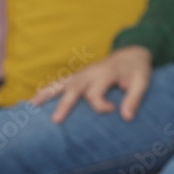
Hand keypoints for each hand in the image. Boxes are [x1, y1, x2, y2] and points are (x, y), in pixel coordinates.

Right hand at [31, 46, 151, 123]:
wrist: (132, 52)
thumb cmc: (137, 69)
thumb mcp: (142, 82)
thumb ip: (134, 99)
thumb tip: (127, 118)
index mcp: (105, 73)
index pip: (96, 92)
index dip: (101, 105)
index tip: (112, 110)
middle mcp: (91, 73)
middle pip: (74, 88)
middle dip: (65, 104)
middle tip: (56, 121)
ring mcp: (82, 74)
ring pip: (61, 84)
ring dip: (46, 95)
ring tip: (31, 108)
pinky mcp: (78, 76)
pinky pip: (59, 83)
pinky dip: (46, 91)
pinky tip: (33, 102)